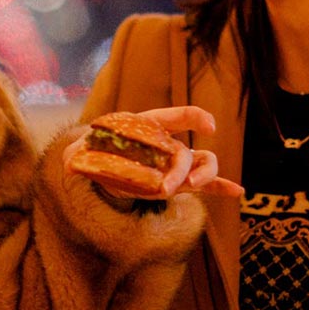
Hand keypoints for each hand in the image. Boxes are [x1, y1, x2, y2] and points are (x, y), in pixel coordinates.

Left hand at [63, 105, 242, 200]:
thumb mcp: (84, 151)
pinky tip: (237, 192)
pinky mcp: (179, 183)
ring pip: (203, 165)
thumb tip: (70, 163)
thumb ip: (79, 155)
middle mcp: (168, 145)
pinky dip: (222, 187)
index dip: (196, 118)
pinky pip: (206, 184)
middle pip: (188, 153)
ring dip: (205, 177)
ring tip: (193, 186)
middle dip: (182, 169)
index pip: (178, 116)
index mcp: (151, 127)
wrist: (103, 167)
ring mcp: (176, 165)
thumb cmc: (95, 152)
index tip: (208, 126)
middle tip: (168, 186)